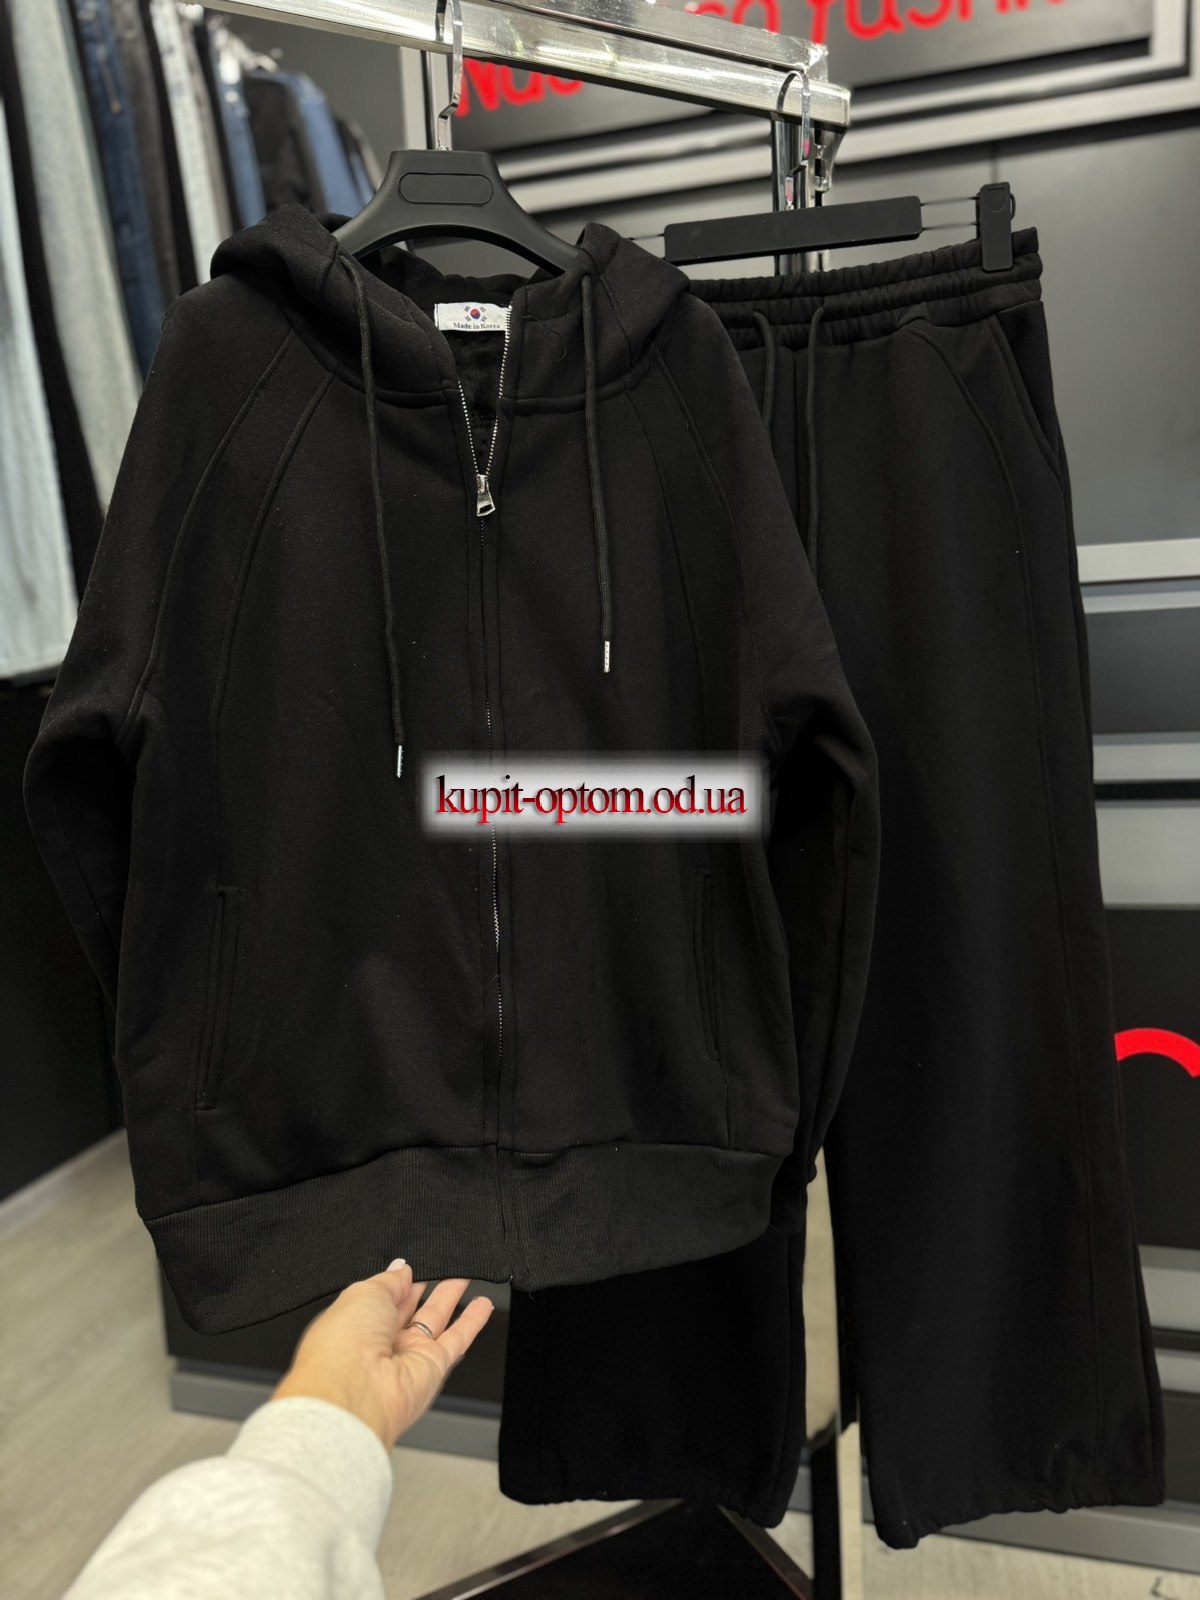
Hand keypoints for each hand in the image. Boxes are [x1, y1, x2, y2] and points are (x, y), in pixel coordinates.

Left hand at [271, 1261, 493, 1450]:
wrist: (353, 1394)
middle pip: (410, 1309)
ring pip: (436, 1321)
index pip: (383, 1297)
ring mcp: (408, 1356)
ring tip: (466, 1277)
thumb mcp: (363, 1293)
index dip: (399, 1281)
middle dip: (426, 1288)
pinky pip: (457, 1339)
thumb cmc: (343, 1343)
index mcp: (357, 1323)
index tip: (415, 1266)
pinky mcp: (433, 1367)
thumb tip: (402, 1269)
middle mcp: (382, 1342)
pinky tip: (483, 1306)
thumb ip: (389, 1280)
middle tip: (444, 1268)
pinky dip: (472, 1323)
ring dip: (452, 1300)